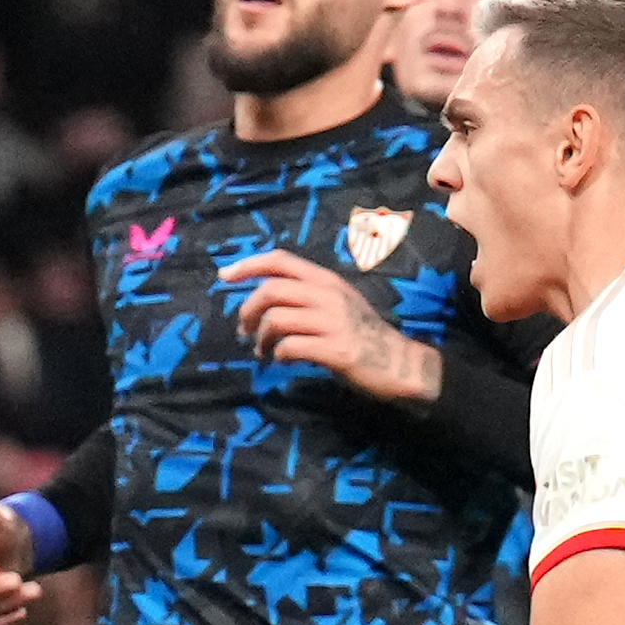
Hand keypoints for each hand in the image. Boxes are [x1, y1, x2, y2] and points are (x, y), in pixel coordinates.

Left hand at [226, 252, 439, 401]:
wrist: (400, 364)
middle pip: (271, 290)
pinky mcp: (336, 350)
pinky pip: (291, 347)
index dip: (247, 265)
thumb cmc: (365, 335)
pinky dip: (279, 356)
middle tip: (245, 330)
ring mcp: (334, 322)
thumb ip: (307, 296)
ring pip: (277, 320)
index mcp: (327, 280)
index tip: (224, 276)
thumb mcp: (339, 303)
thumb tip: (265, 302)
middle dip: (248, 310)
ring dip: (261, 338)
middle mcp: (329, 295)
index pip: (280, 260)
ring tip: (263, 351)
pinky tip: (285, 362)